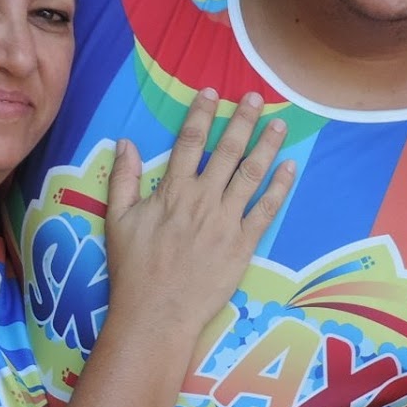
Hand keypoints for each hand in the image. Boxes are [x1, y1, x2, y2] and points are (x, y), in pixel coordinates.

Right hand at [104, 90, 293, 339]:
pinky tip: (290, 168)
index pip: (190, 141)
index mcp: (172, 191)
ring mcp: (226, 221)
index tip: (213, 93)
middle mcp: (203, 200)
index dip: (202, 114)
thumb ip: (122, 178)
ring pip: (251, 175)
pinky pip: (266, 210)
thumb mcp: (117, 220)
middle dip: (243, 120)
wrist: (157, 312)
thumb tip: (125, 142)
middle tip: (258, 98)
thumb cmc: (134, 269)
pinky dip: (280, 188)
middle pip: (227, 150)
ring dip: (267, 146)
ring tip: (280, 124)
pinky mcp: (243, 245)